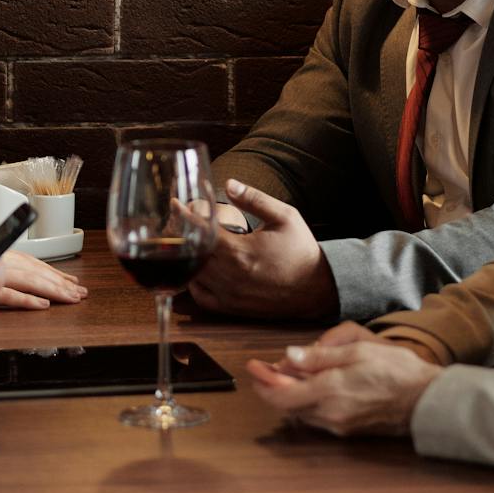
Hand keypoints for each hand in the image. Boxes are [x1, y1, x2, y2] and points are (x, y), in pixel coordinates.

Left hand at [186, 181, 337, 320]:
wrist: (318, 288)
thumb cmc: (302, 251)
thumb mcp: (285, 216)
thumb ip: (255, 199)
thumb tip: (229, 184)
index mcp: (240, 251)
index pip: (201, 230)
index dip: (184, 215)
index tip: (175, 204)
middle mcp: (230, 276)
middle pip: (192, 253)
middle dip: (182, 235)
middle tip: (178, 220)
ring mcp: (229, 295)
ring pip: (193, 276)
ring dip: (187, 258)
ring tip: (187, 241)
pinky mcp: (233, 308)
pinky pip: (201, 297)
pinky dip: (194, 283)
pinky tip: (198, 269)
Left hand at [246, 335, 443, 437]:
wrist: (427, 401)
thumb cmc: (398, 371)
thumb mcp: (358, 351)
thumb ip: (320, 356)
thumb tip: (289, 356)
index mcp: (330, 391)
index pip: (281, 395)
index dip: (262, 381)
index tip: (253, 366)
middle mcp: (330, 413)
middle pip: (286, 405)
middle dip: (271, 386)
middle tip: (263, 368)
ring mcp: (339, 425)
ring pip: (300, 412)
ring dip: (287, 395)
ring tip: (282, 374)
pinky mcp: (348, 430)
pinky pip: (316, 417)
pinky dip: (304, 402)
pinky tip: (306, 388)